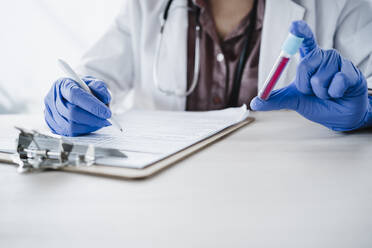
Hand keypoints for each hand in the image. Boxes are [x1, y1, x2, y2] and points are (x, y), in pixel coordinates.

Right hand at [44, 76, 111, 135]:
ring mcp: (51, 114)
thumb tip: (104, 98)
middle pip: (72, 112)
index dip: (92, 105)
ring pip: (71, 125)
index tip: (107, 113)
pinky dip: (85, 130)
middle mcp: (52, 99)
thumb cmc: (84, 89)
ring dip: (90, 126)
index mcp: (62, 84)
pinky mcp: (53, 126)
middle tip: (107, 120)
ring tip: (101, 122)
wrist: (72, 97)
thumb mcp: (93, 83)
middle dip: (93, 118)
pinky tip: (92, 125)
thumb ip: (100, 87)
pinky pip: (70, 133)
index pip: (75, 95)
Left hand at [250, 21, 371, 130]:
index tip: (294, 26)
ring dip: (321, 93)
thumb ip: (274, 100)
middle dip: (305, 86)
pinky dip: (334, 94)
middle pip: (304, 65)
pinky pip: (336, 84)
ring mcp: (338, 63)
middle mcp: (323, 56)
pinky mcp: (351, 72)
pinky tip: (339, 92)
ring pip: (319, 80)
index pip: (304, 41)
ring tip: (328, 93)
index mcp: (309, 59)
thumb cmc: (316, 103)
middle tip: (313, 91)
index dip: (300, 32)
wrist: (338, 115)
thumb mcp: (293, 100)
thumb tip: (255, 102)